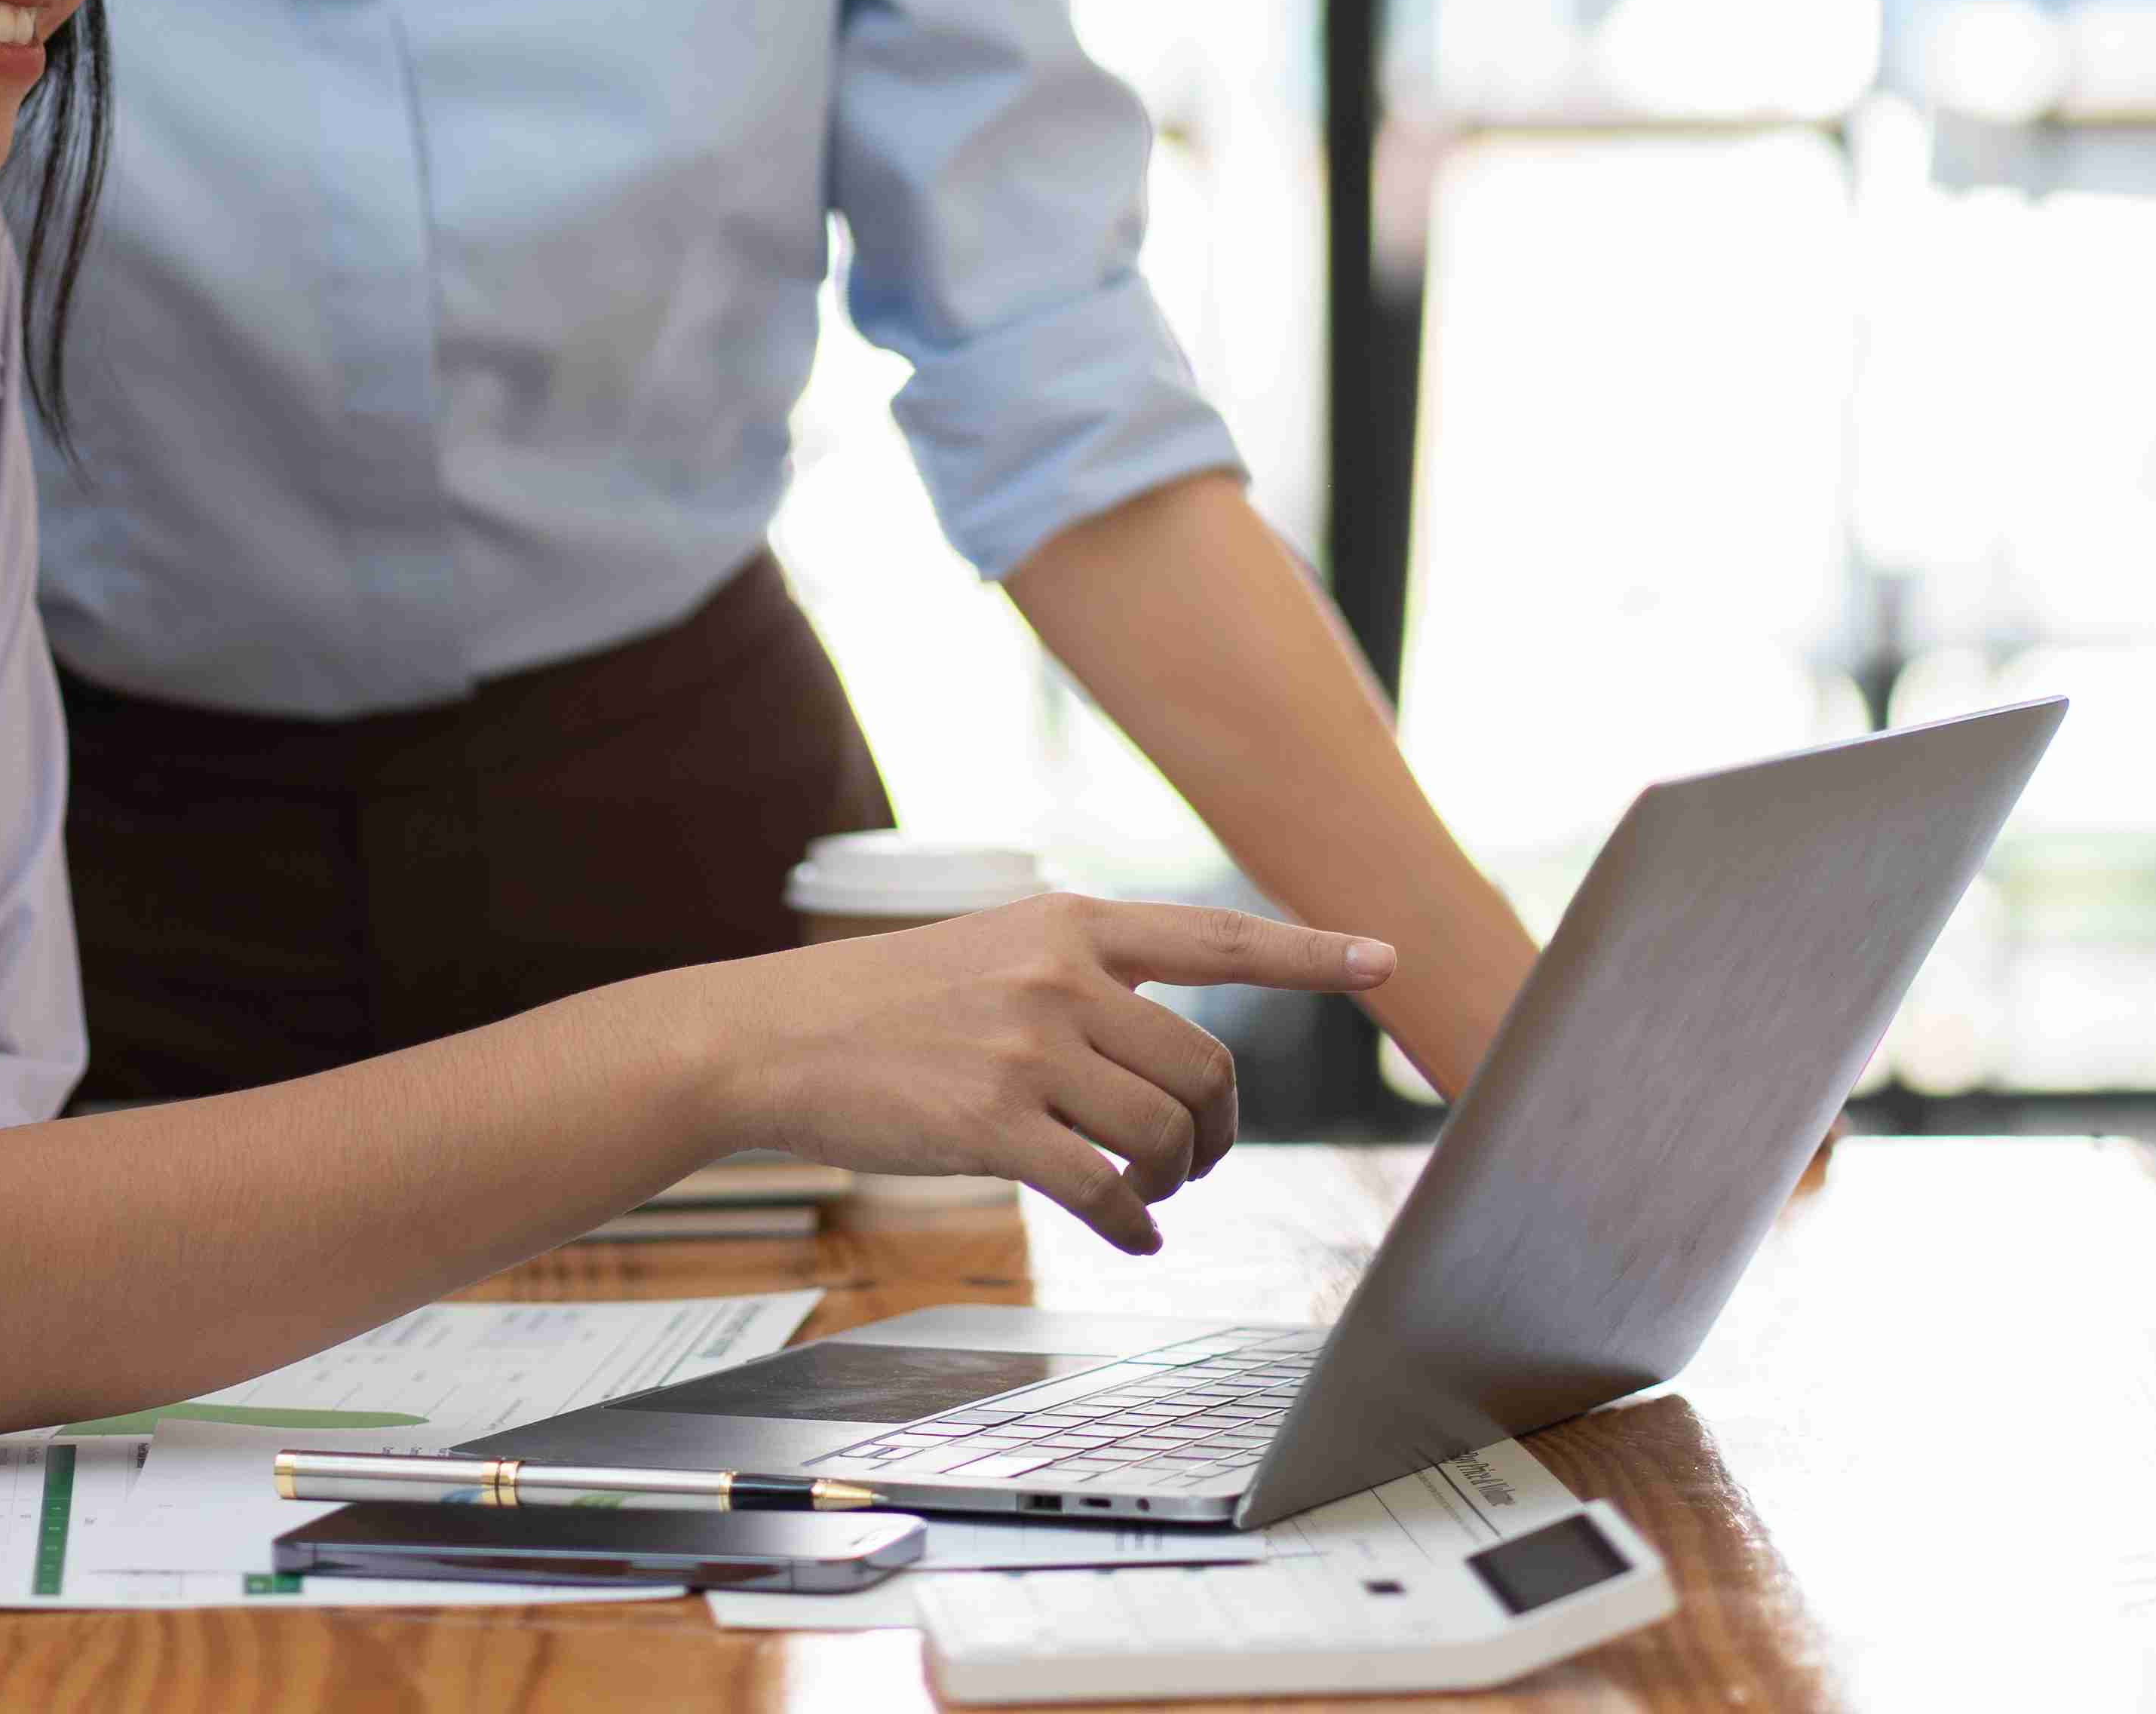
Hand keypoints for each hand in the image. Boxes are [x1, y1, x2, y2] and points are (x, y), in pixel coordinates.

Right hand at [671, 898, 1394, 1256]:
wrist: (771, 1037)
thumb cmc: (884, 1005)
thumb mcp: (992, 950)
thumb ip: (1080, 978)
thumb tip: (1166, 1055)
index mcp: (1070, 925)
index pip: (1218, 934)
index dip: (1311, 952)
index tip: (1385, 958)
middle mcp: (1060, 976)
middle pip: (1206, 1064)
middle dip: (1218, 1128)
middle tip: (1193, 1158)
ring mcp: (1027, 1049)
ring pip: (1164, 1130)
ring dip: (1172, 1178)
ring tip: (1146, 1190)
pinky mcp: (992, 1123)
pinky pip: (1104, 1188)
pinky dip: (1133, 1222)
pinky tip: (1131, 1230)